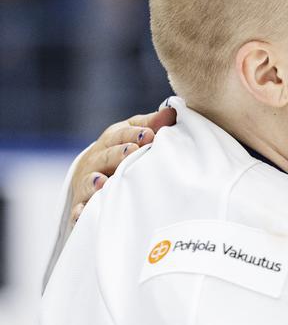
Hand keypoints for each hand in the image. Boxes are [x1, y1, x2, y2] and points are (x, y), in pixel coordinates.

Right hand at [69, 106, 176, 223]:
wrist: (90, 174)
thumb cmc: (121, 150)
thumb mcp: (135, 134)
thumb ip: (152, 124)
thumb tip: (172, 111)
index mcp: (111, 140)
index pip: (120, 134)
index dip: (134, 134)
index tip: (149, 135)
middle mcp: (96, 159)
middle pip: (106, 156)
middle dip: (118, 154)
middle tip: (132, 151)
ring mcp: (86, 181)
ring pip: (89, 181)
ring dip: (94, 182)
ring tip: (103, 182)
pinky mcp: (81, 203)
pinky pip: (78, 208)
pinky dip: (80, 211)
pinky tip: (82, 213)